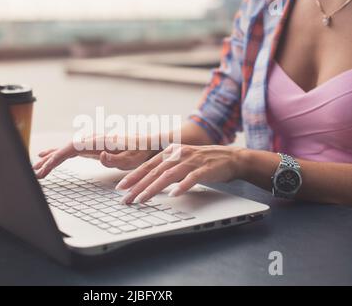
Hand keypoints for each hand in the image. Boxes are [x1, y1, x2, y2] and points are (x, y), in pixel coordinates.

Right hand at [33, 135, 158, 178]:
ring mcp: (92, 143)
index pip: (72, 149)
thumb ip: (116, 159)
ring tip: (37, 168)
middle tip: (36, 173)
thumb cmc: (141, 152)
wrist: (148, 143)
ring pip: (66, 149)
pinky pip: (72, 151)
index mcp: (99, 142)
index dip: (56, 158)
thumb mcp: (132, 159)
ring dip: (51, 158)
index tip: (45, 167)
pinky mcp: (93, 147)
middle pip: (65, 149)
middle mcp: (92, 140)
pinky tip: (50, 157)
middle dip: (49, 161)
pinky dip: (60, 155)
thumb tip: (101, 155)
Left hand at [116, 144, 245, 203]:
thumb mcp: (180, 160)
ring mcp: (191, 161)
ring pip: (168, 175)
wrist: (230, 157)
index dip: (133, 177)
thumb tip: (147, 182)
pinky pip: (191, 178)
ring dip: (154, 188)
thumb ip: (165, 168)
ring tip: (142, 199)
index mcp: (170, 152)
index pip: (147, 166)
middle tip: (127, 198)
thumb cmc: (202, 161)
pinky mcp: (205, 169)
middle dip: (138, 186)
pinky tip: (174, 194)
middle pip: (154, 171)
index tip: (121, 188)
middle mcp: (178, 154)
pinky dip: (182, 186)